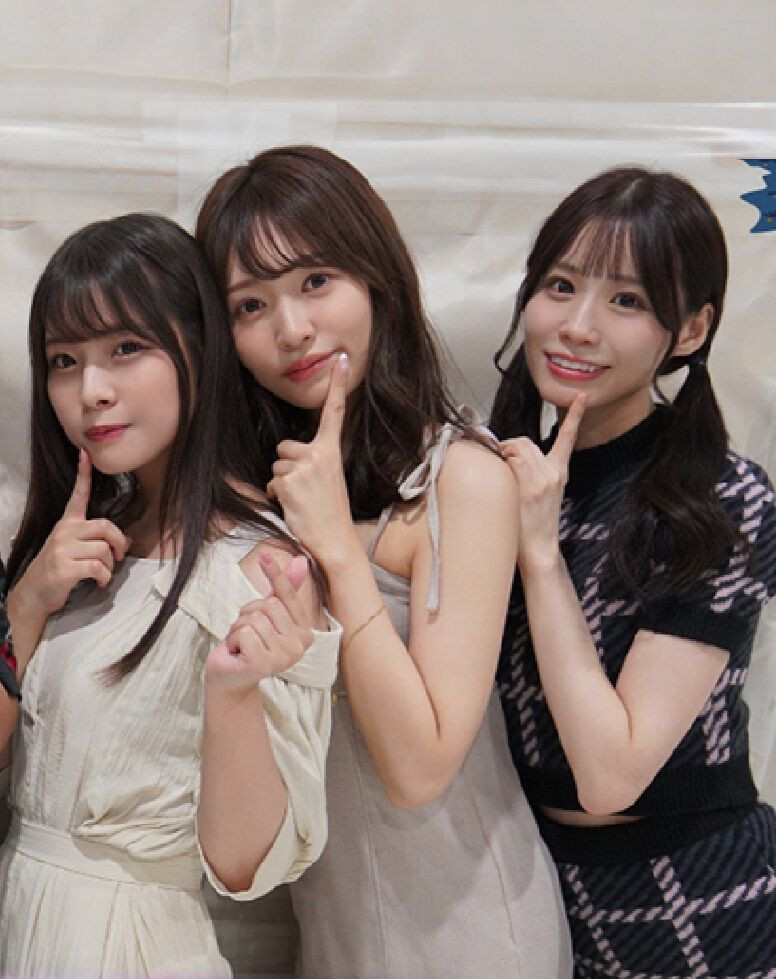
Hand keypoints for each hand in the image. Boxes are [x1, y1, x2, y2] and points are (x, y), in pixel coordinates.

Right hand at [12, 449, 130, 616]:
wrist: (35, 593)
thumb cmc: (58, 569)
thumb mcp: (74, 550)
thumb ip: (97, 541)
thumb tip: (128, 539)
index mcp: (66, 523)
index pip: (78, 495)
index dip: (83, 475)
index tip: (85, 454)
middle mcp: (64, 531)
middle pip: (105, 526)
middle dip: (119, 542)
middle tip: (120, 555)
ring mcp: (62, 548)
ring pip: (103, 550)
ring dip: (110, 565)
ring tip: (103, 573)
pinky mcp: (64, 567)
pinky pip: (97, 568)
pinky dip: (103, 577)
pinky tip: (99, 582)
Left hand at [205, 550, 315, 692]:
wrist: (231, 677)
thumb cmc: (249, 644)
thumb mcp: (267, 614)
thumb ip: (286, 590)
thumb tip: (301, 560)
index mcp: (305, 632)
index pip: (288, 596)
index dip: (275, 574)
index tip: (265, 554)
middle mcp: (300, 645)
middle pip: (268, 605)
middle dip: (248, 615)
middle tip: (246, 634)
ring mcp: (284, 656)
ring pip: (254, 618)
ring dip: (238, 629)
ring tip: (241, 645)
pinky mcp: (264, 664)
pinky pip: (244, 633)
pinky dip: (233, 640)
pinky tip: (238, 654)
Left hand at [267, 353, 358, 565]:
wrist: (335, 539)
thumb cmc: (331, 511)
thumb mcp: (330, 478)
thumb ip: (315, 459)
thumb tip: (288, 453)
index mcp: (332, 451)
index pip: (335, 412)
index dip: (338, 385)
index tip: (342, 360)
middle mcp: (318, 454)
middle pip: (284, 447)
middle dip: (287, 465)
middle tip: (304, 488)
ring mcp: (303, 468)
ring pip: (276, 466)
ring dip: (281, 483)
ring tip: (300, 499)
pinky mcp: (287, 482)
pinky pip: (270, 483)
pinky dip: (276, 495)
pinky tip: (293, 506)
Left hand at [501, 395, 585, 571]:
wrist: (540, 548)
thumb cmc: (534, 523)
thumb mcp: (541, 493)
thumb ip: (530, 471)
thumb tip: (508, 455)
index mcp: (559, 471)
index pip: (567, 437)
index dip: (575, 415)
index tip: (581, 396)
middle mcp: (553, 472)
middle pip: (524, 441)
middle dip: (508, 447)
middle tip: (500, 465)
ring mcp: (542, 479)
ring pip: (516, 448)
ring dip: (502, 456)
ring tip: (500, 476)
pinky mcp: (531, 487)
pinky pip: (511, 462)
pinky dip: (500, 465)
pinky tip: (500, 482)